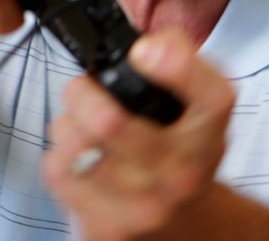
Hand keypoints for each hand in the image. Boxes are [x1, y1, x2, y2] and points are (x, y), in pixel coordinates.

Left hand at [43, 28, 235, 240]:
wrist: (184, 224)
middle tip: (82, 89)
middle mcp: (184, 174)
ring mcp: (145, 208)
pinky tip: (77, 158)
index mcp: (209, 133)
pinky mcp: (108, 231)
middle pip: (109, 123)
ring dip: (66, 127)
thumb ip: (179, 57)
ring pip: (72, 149)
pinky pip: (58, 176)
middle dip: (81, 93)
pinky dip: (57, 157)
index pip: (210, 96)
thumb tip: (143, 47)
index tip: (142, 51)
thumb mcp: (198, 103)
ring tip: (79, 127)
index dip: (174, 64)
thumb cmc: (183, 149)